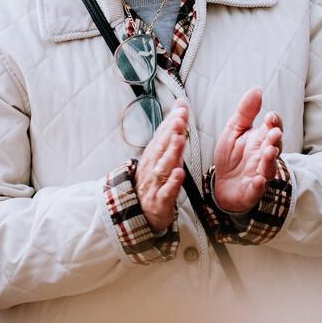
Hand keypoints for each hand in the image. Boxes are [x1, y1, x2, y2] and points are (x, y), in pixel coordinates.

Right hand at [136, 100, 189, 233]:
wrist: (140, 214)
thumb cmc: (154, 182)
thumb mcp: (161, 157)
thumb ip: (171, 134)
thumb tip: (179, 108)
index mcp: (153, 156)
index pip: (162, 135)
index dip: (171, 121)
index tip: (180, 108)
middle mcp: (152, 167)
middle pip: (161, 147)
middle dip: (171, 132)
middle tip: (180, 118)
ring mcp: (155, 184)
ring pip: (163, 166)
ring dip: (171, 152)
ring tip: (179, 139)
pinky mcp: (160, 201)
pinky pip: (166, 191)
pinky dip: (172, 182)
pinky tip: (179, 173)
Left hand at [211, 87, 283, 213]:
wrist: (221, 185)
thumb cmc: (231, 156)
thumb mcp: (234, 130)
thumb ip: (245, 112)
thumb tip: (257, 89)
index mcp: (261, 140)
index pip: (273, 128)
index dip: (274, 123)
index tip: (270, 117)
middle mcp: (264, 157)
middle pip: (275, 147)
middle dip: (275, 140)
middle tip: (274, 133)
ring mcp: (259, 174)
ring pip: (269, 168)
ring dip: (270, 160)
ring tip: (268, 152)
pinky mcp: (252, 191)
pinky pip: (258, 190)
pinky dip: (259, 186)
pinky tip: (257, 181)